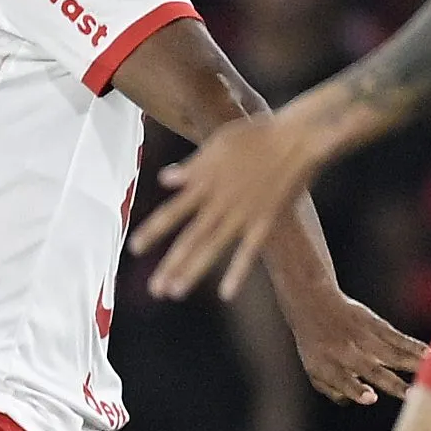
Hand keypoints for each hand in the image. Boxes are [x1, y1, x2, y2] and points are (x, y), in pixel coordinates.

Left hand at [130, 108, 330, 300]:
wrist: (296, 138)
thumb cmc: (255, 136)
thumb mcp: (217, 144)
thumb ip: (191, 166)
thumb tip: (164, 179)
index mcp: (205, 182)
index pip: (172, 212)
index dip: (153, 231)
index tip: (134, 249)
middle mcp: (219, 202)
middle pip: (190, 238)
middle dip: (170, 264)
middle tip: (154, 289)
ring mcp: (243, 214)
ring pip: (213, 248)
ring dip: (193, 271)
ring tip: (175, 293)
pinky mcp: (266, 222)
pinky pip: (249, 252)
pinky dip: (238, 272)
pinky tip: (226, 294)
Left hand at [288, 293, 425, 405]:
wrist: (315, 303)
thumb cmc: (317, 345)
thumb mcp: (313, 370)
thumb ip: (333, 390)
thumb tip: (362, 400)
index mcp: (327, 366)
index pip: (341, 380)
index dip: (356, 389)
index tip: (372, 397)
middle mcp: (345, 352)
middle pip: (372, 370)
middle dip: (392, 384)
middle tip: (410, 395)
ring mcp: (362, 338)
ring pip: (391, 354)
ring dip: (411, 365)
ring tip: (429, 375)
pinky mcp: (375, 325)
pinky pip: (397, 338)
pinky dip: (413, 346)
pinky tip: (429, 354)